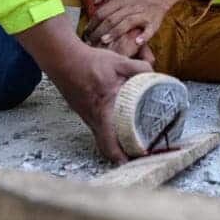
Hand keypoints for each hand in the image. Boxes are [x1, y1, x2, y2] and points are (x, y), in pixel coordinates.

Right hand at [15, 15, 151, 162]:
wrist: (63, 59)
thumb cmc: (89, 62)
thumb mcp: (118, 61)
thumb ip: (139, 68)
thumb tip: (155, 75)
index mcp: (102, 110)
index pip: (109, 143)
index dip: (122, 157)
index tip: (136, 160)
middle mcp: (92, 118)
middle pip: (106, 147)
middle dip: (123, 154)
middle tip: (140, 154)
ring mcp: (86, 116)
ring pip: (102, 138)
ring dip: (116, 143)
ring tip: (134, 143)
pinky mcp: (84, 111)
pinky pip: (98, 128)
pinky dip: (109, 132)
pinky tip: (120, 126)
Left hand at [84, 0, 189, 48]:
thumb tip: (94, 2)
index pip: (103, 12)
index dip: (92, 23)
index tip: (85, 33)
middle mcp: (131, 7)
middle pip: (112, 19)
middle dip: (99, 31)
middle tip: (90, 42)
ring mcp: (143, 15)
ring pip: (127, 24)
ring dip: (115, 33)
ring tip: (104, 41)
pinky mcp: (154, 22)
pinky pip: (149, 30)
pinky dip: (144, 36)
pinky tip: (137, 42)